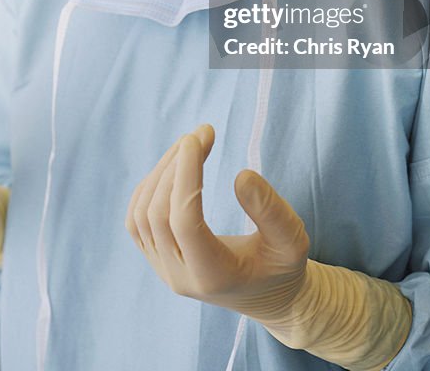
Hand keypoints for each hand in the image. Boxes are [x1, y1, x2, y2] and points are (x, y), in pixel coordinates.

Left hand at [125, 125, 309, 324]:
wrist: (268, 297)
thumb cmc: (283, 267)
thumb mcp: (292, 241)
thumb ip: (272, 211)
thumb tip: (241, 175)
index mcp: (213, 275)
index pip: (185, 221)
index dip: (186, 175)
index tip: (197, 138)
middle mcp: (180, 277)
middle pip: (158, 214)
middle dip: (176, 166)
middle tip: (203, 132)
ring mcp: (164, 270)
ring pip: (142, 215)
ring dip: (161, 172)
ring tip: (189, 144)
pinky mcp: (157, 259)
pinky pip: (137, 220)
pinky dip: (149, 187)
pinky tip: (173, 166)